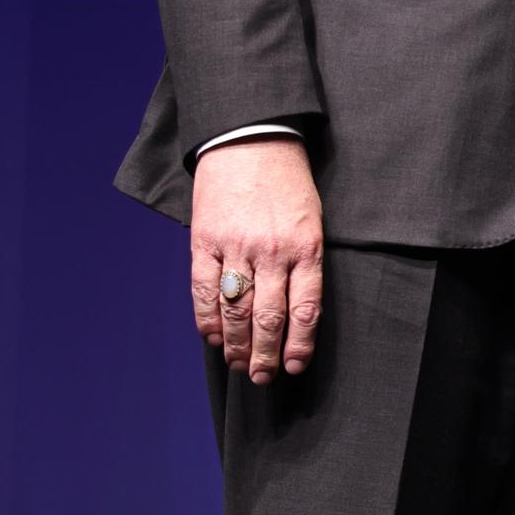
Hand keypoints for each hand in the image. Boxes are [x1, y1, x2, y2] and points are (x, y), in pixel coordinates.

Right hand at [193, 137, 326, 382]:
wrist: (250, 138)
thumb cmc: (286, 183)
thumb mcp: (310, 220)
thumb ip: (304, 263)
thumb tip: (294, 313)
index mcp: (306, 247)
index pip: (304, 309)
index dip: (298, 344)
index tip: (293, 367)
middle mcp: (272, 251)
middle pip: (268, 318)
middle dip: (265, 355)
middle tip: (262, 376)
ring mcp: (236, 246)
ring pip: (235, 310)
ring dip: (237, 345)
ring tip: (240, 364)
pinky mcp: (204, 240)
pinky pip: (203, 290)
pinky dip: (208, 319)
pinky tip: (213, 337)